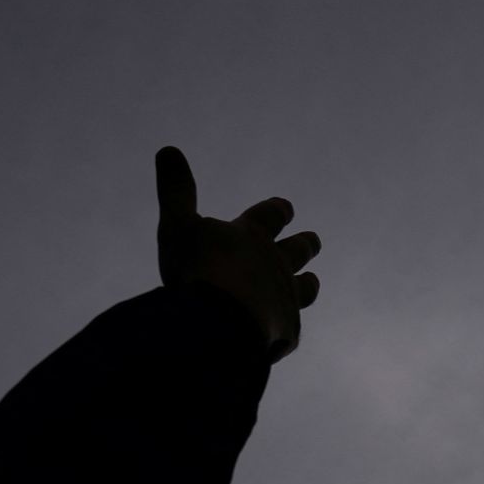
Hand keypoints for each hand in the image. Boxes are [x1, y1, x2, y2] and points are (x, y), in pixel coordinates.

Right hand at [154, 146, 321, 362]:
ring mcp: (286, 299)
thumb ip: (176, 191)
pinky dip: (285, 330)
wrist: (220, 322)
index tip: (287, 207)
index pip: (271, 215)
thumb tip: (168, 149)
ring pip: (307, 289)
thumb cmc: (197, 269)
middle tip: (314, 240)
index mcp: (252, 236)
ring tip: (312, 282)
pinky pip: (290, 331)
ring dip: (309, 284)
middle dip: (305, 243)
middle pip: (299, 250)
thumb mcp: (178, 225)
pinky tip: (281, 335)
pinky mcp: (287, 332)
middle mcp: (277, 265)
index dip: (278, 210)